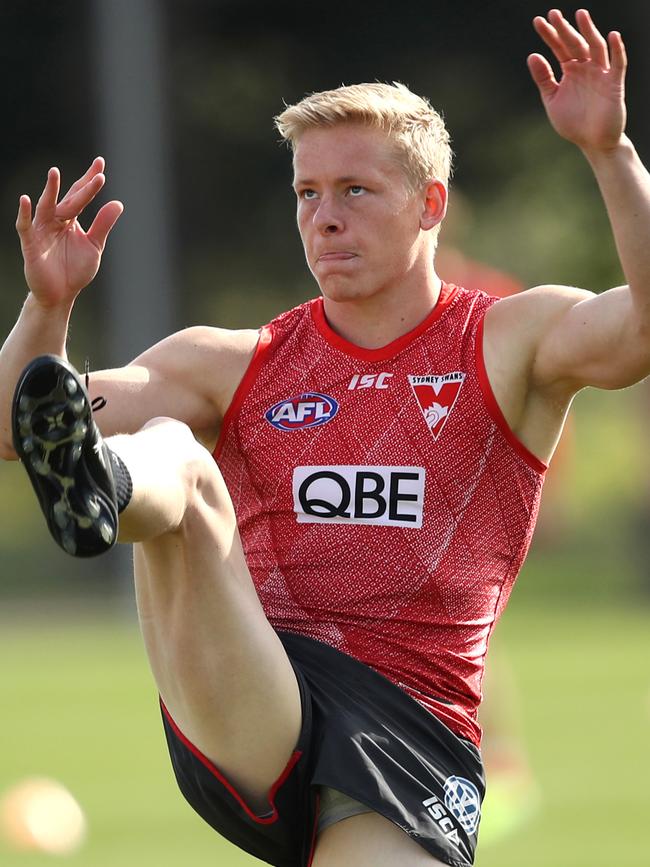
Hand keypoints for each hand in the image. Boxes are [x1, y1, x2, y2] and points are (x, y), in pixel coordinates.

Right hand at [16, 157, 122, 308]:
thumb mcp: (94, 246)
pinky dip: (24, 214)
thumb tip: (118, 203)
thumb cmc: (75, 270)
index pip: (80, 195)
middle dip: (82, 186)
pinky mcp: (30, 244)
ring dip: (50, 190)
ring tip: (55, 173)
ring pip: (46, 206)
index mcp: (70, 219)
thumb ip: (103, 225)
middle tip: (96, 171)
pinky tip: (25, 199)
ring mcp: (42, 230)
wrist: (61, 295)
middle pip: (69, 199)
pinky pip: (24, 226)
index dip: (89, 180)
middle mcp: (55, 220)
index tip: (101, 163)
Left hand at [527, 9, 626, 152]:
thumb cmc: (573, 123)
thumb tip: (532, 55)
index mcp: (570, 70)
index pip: (559, 48)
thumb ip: (544, 79)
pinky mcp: (614, 83)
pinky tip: (612, 35)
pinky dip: (617, 49)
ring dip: (589, 31)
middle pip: (575, 44)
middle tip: (553, 14)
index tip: (537, 21)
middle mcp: (586, 68)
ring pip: (596, 48)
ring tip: (580, 15)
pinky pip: (618, 63)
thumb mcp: (552, 100)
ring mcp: (601, 73)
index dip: (549, 35)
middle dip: (565, 29)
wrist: (592, 143)